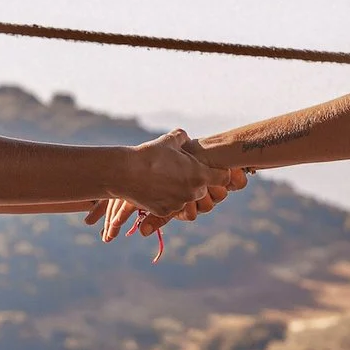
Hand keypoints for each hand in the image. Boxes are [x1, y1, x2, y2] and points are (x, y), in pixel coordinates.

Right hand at [101, 132, 244, 238]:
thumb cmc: (150, 154)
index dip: (220, 172)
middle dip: (197, 182)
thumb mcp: (169, 140)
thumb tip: (186, 137)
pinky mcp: (164, 212)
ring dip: (181, 191)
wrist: (125, 172)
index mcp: (199, 175)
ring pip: (187, 199)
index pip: (224, 178)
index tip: (212, 168)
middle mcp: (192, 192)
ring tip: (166, 179)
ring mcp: (178, 204)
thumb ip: (182, 138)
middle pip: (204, 190)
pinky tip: (155, 188)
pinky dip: (166, 199)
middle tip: (183, 172)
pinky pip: (171, 206)